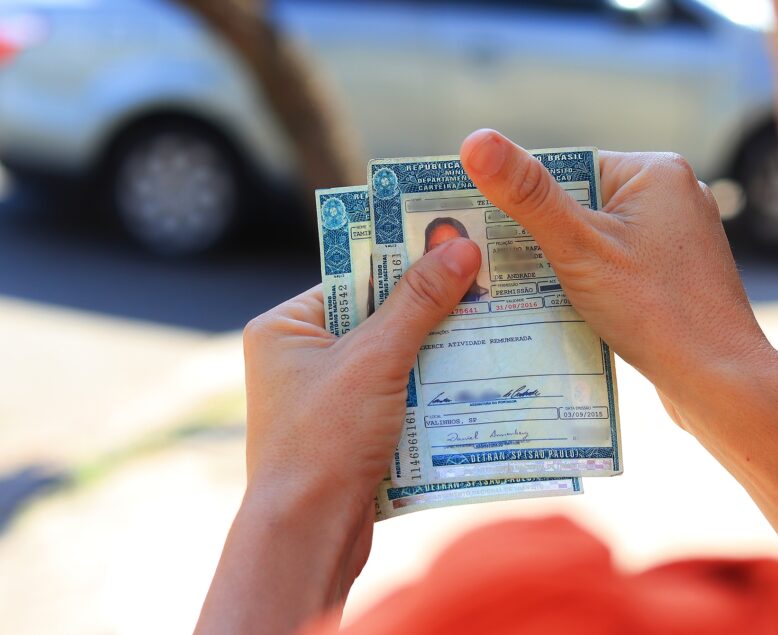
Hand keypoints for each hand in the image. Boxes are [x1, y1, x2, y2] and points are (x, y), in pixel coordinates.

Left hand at [196, 238, 480, 634]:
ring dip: (435, 352)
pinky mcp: (349, 430)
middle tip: (486, 285)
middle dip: (430, 310)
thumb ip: (419, 301)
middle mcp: (298, 357)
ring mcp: (324, 396)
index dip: (405, 260)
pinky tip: (473, 381)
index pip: (353, 276)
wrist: (308, 533)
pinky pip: (396, 395)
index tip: (457, 244)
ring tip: (492, 328)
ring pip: (393, 358)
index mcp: (285, 326)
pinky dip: (429, 390)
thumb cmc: (324, 439)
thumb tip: (462, 247)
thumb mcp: (376, 358)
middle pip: (377, 316)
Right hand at [460, 129, 771, 426]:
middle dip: (544, 239)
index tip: (491, 232)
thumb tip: (474, 141)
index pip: (567, 169)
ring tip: (536, 295)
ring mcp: (681, 238)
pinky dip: (593, 286)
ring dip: (565, 267)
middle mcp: (675, 196)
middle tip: (504, 270)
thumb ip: (526, 195)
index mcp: (656, 171)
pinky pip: (619, 267)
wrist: (719, 381)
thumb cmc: (655, 309)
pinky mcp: (679, 275)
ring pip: (598, 241)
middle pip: (581, 205)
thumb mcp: (577, 246)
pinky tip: (572, 311)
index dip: (526, 201)